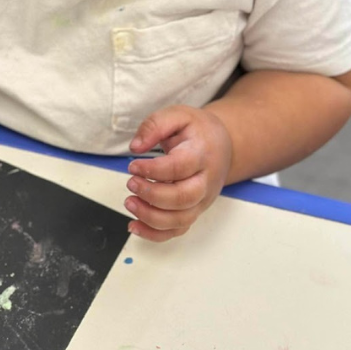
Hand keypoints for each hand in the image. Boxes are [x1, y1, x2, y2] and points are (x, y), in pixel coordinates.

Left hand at [124, 106, 232, 241]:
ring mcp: (201, 200)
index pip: (180, 167)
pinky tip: (134, 225)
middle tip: (131, 184)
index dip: (153, 170)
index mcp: (202, 154)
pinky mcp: (194, 211)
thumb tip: (135, 147)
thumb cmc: (197, 131)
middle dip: (152, 195)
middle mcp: (205, 181)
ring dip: (150, 216)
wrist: (221, 145)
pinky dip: (154, 234)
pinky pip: (177, 230)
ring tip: (130, 202)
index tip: (133, 166)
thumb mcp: (177, 115)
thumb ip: (154, 126)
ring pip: (180, 219)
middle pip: (183, 197)